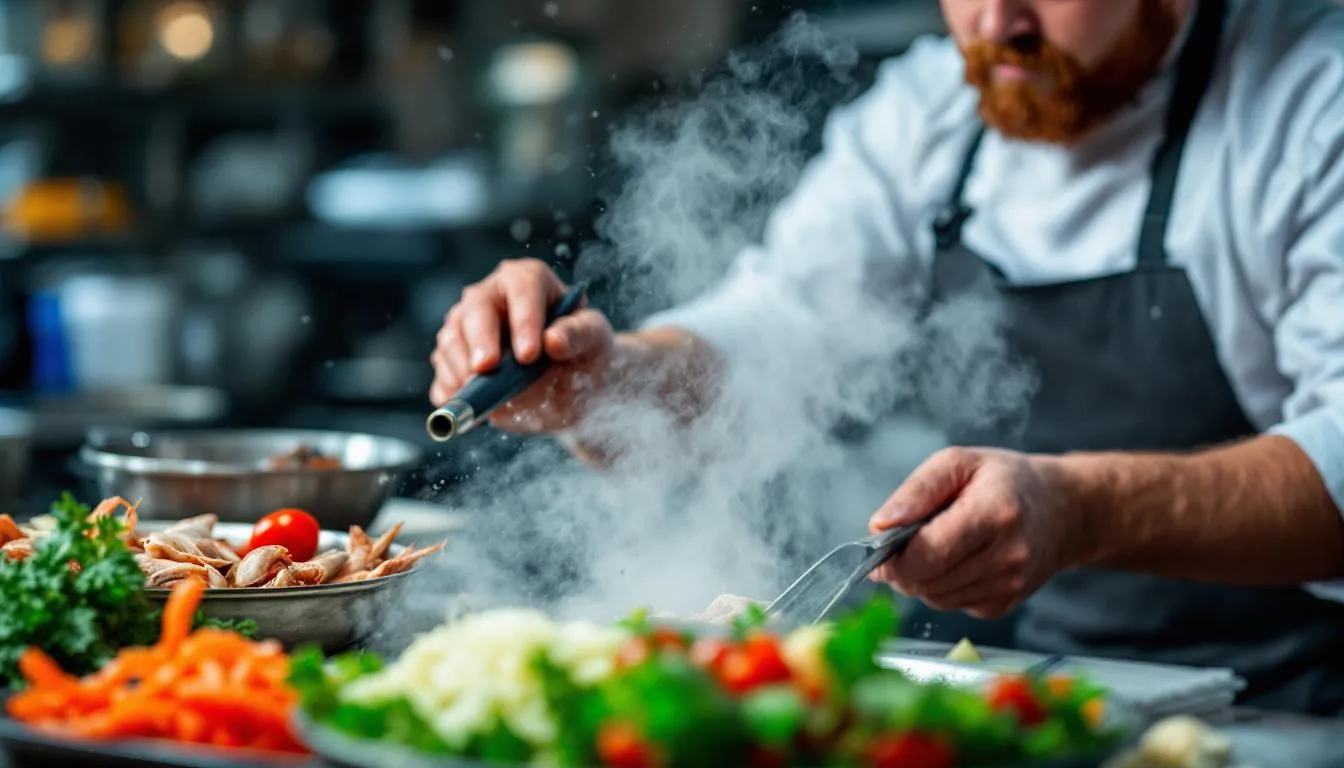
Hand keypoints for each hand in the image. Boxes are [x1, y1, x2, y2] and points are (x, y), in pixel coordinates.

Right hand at [430, 258, 614, 433]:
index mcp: (527, 280)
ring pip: (451, 338)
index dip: (524, 320)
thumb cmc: (583, 349)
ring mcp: (467, 325)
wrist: (570, 380)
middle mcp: (491, 296)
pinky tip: (458, 403)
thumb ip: (579, 334)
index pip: (522, 288)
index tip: (530, 355)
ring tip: (474, 391)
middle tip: (485, 369)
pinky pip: (442, 370)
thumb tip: (554, 341)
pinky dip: (448, 388)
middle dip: (479, 341)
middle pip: (475, 309)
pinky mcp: (455, 357)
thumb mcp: (594, 338)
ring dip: (458, 366)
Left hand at [868, 447, 1079, 619]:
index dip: (893, 557)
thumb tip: (879, 525)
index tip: (879, 548)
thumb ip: (916, 492)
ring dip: (920, 577)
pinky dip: (940, 587)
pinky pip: (950, 605)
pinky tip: (956, 561)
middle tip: (901, 543)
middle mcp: (1006, 557)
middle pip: (926, 581)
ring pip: (934, 598)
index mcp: (993, 514)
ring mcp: (1008, 586)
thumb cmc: (1007, 481)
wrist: (1064, 512)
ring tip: (935, 545)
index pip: (928, 554)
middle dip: (902, 567)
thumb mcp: (959, 463)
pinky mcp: (1003, 605)